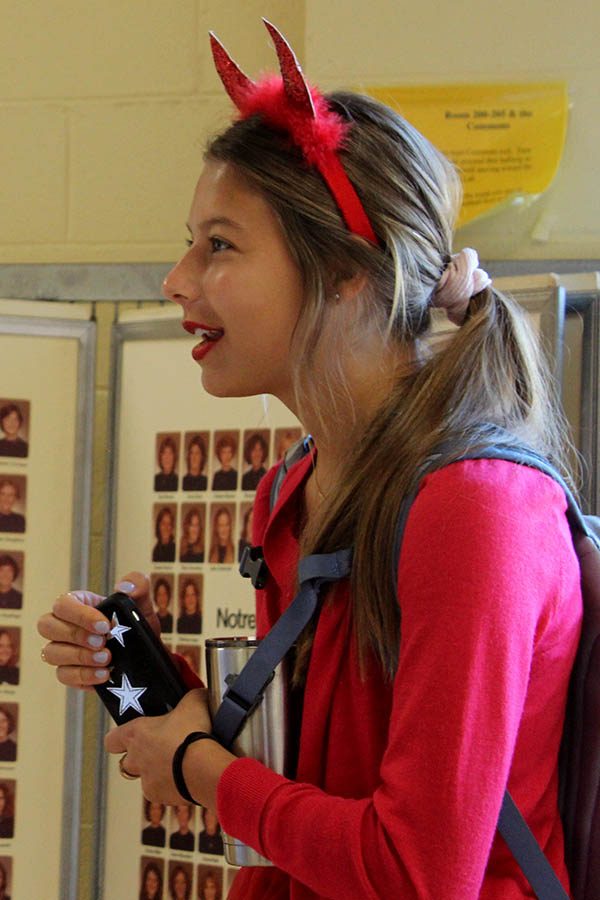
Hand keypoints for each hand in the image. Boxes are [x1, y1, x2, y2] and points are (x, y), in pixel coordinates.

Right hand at [37, 571, 157, 688]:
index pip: (63, 604)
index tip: (104, 626)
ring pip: (51, 653)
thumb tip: (124, 587)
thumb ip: (137, 584)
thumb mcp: (142, 602)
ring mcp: (63, 650)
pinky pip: (64, 676)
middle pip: (46, 626)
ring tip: (106, 659)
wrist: (143, 654)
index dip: (79, 615)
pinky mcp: (69, 673)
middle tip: (102, 642)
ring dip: (79, 657)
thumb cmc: (135, 623)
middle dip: (75, 635)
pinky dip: (83, 676)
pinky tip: (104, 674)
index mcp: (78, 604)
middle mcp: (64, 626)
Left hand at [104, 689, 232, 807]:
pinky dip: (171, 785)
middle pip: (126, 762)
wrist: (205, 768)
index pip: (111, 739)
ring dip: (157, 772)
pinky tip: (188, 776)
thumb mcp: (194, 702)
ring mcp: (146, 781)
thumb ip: (189, 696)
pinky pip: (161, 791)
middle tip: (160, 750)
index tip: (129, 736)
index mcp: (136, 734)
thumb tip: (196, 694)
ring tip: (179, 764)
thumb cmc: (194, 733)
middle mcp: (136, 759)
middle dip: (140, 758)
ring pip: (145, 778)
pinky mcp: (160, 797)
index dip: (118, 738)